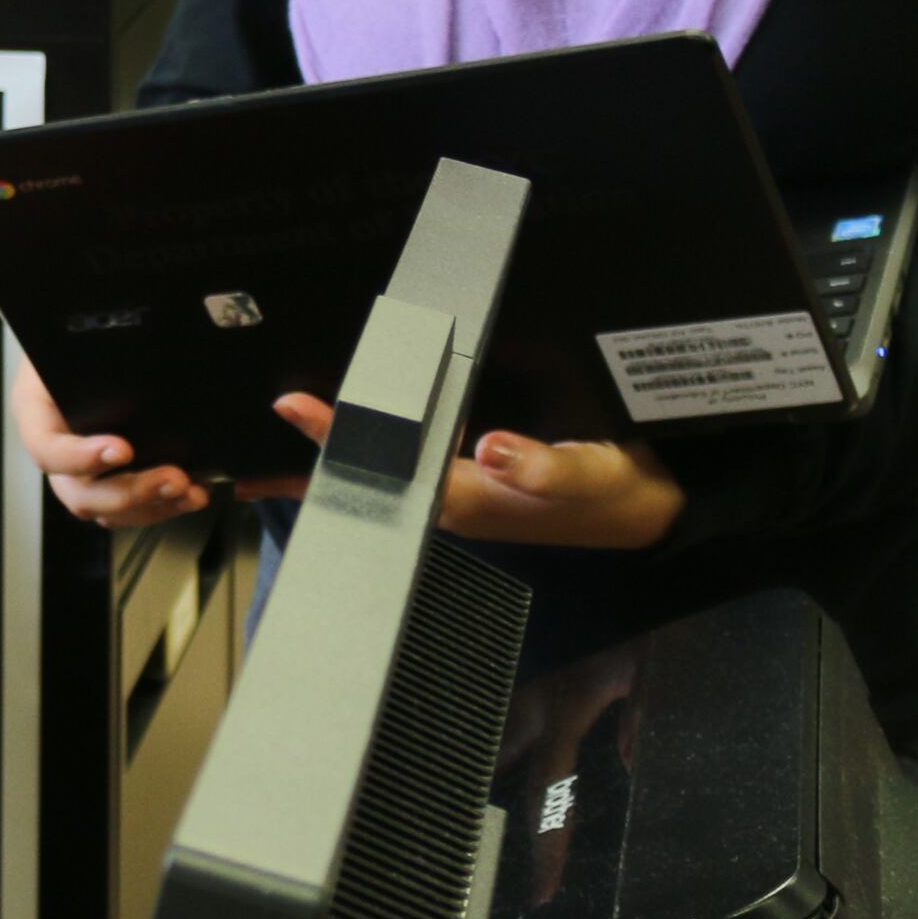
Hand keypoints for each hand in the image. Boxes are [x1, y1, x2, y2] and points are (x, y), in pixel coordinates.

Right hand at [11, 349, 275, 530]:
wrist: (87, 340)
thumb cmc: (80, 334)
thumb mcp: (79, 336)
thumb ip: (97, 352)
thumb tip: (134, 356)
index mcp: (36, 412)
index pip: (47, 448)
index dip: (81, 457)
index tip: (123, 450)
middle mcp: (56, 447)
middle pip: (80, 492)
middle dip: (131, 492)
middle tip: (173, 478)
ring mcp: (83, 469)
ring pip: (108, 509)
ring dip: (152, 505)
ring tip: (190, 490)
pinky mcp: (112, 477)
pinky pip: (130, 507)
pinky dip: (163, 505)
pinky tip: (193, 493)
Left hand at [263, 394, 681, 549]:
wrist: (651, 511)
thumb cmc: (619, 495)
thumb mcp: (593, 477)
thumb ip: (545, 467)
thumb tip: (492, 448)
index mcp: (470, 498)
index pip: (388, 467)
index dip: (339, 438)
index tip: (294, 407)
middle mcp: (454, 499)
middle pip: (373, 471)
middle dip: (320, 449)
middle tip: (266, 425)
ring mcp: (462, 492)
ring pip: (390, 466)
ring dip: (348, 444)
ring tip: (295, 420)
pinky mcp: (475, 480)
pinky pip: (415, 457)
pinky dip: (385, 437)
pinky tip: (365, 419)